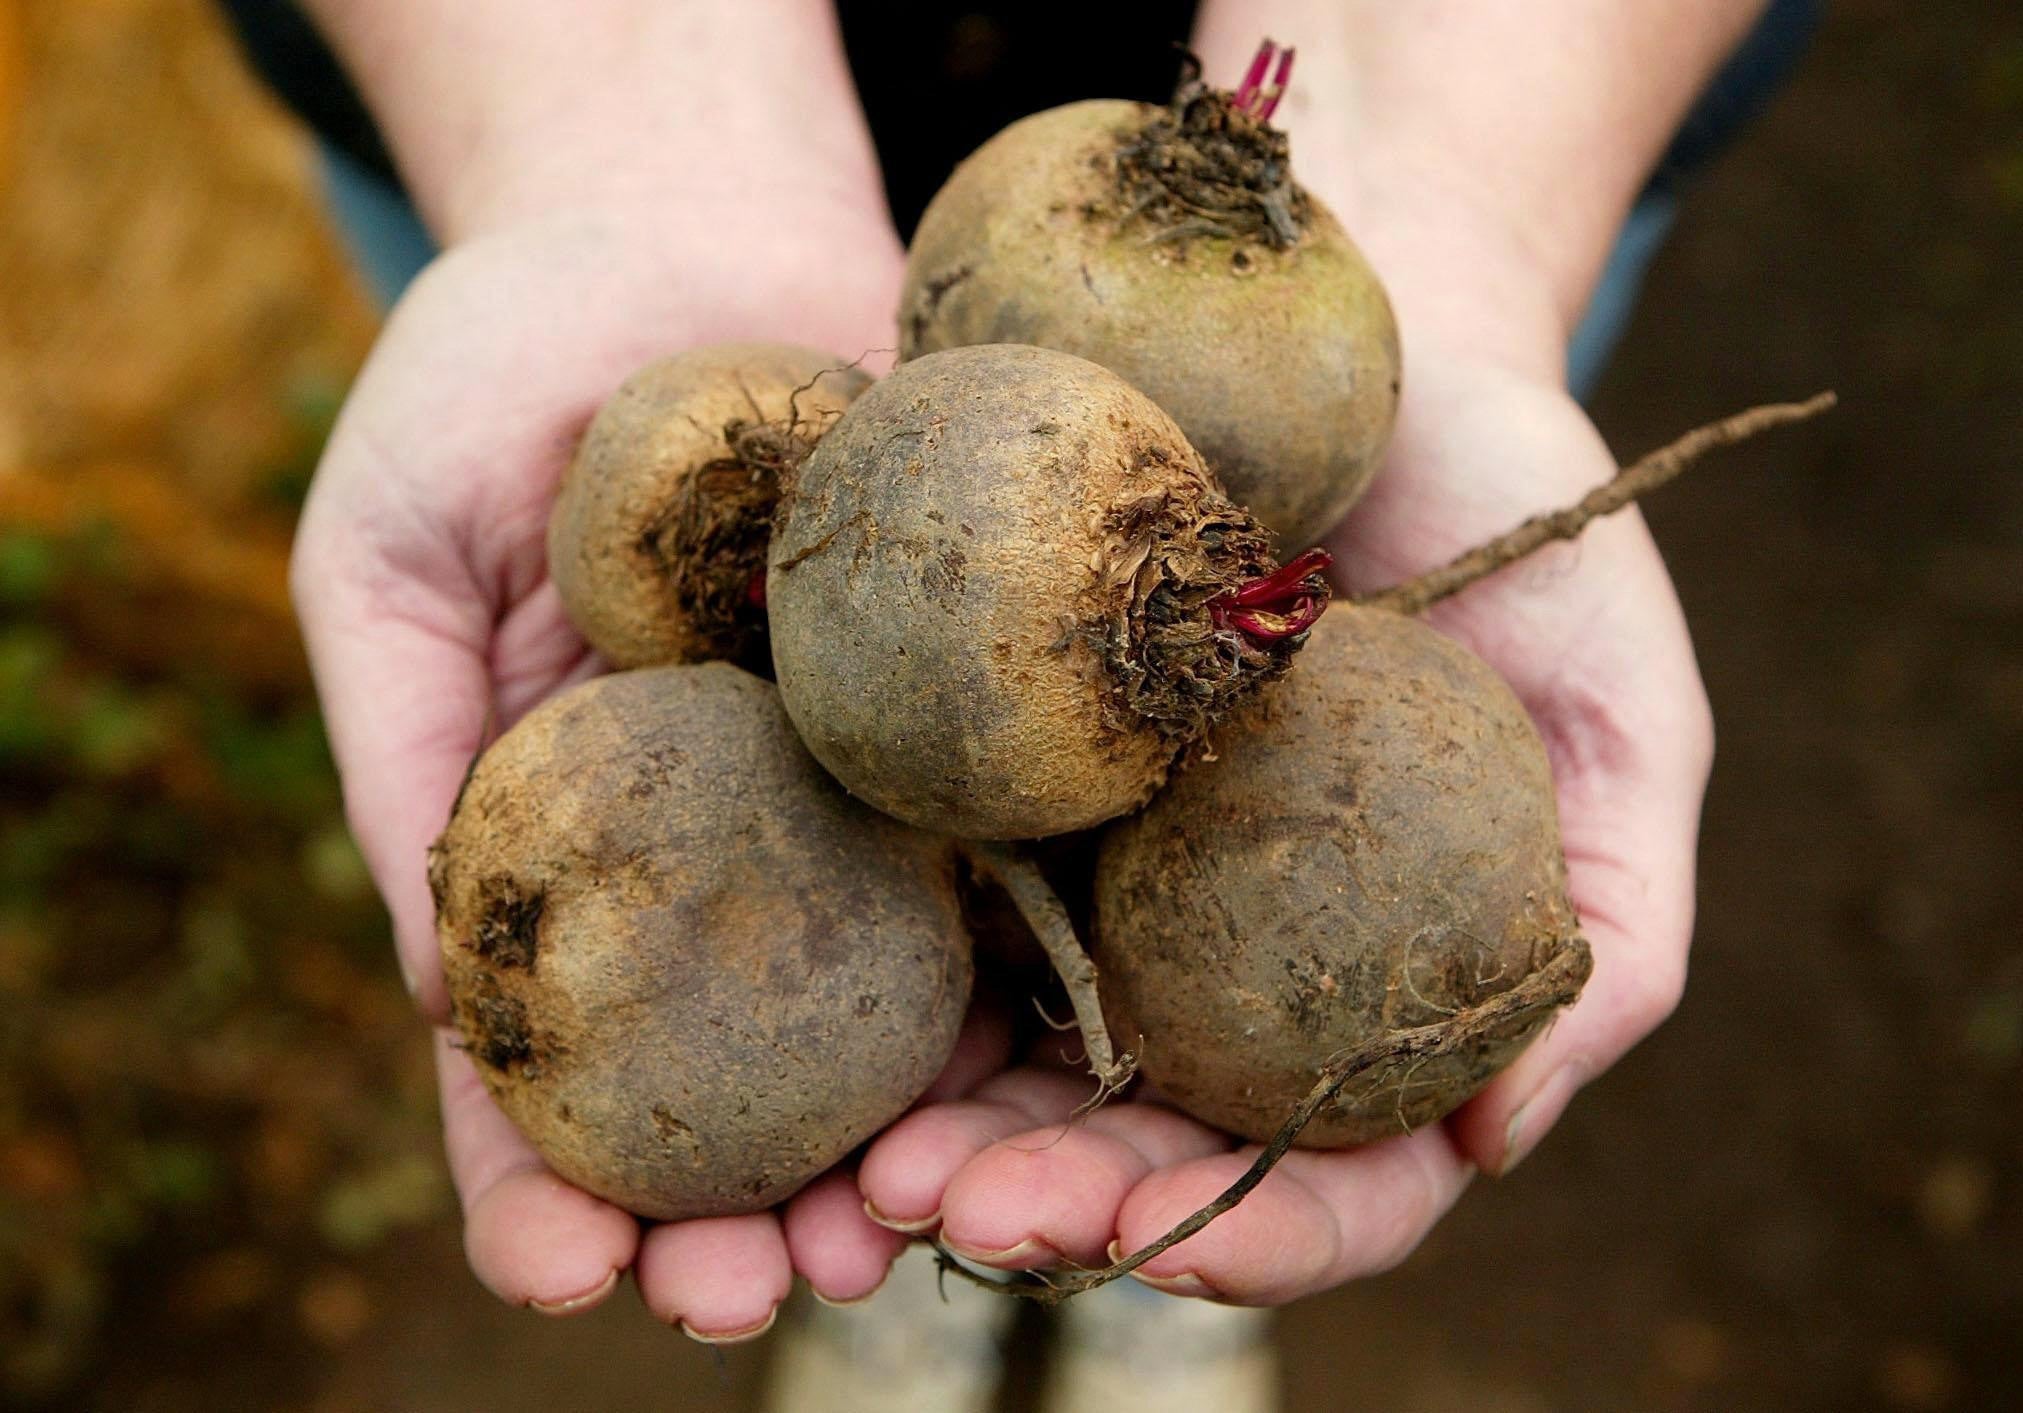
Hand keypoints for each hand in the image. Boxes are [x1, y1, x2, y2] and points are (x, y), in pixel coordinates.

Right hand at [291, 192, 924, 1335]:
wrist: (682, 227)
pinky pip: (1020, 858)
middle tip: (756, 1291)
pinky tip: (1063, 1062)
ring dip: (910, 1140)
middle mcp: (728, 854)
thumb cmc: (490, 380)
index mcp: (568, 846)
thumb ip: (410, 764)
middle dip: (745, 1207)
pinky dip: (1036, 971)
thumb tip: (440, 994)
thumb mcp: (389, 562)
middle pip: (740, 1078)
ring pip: (895, 1014)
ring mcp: (866, 799)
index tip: (561, 1272)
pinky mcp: (990, 722)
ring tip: (920, 1230)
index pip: (546, 1059)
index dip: (543, 1183)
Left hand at [852, 191, 1711, 1303]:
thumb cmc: (1532, 527)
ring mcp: (1107, 871)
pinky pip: (929, 884)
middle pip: (1140, 1135)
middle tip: (971, 1217)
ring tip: (873, 1169)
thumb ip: (1607, 933)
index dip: (1262, 1239)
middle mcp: (1231, 960)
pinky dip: (878, 966)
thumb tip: (1500, 1137)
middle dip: (1056, 1203)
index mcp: (1376, 983)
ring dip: (934, 1131)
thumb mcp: (1627, 720)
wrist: (1383, 338)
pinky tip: (818, 1001)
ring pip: (1010, 1049)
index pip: (1333, 1170)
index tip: (1179, 1246)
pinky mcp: (1005, 772)